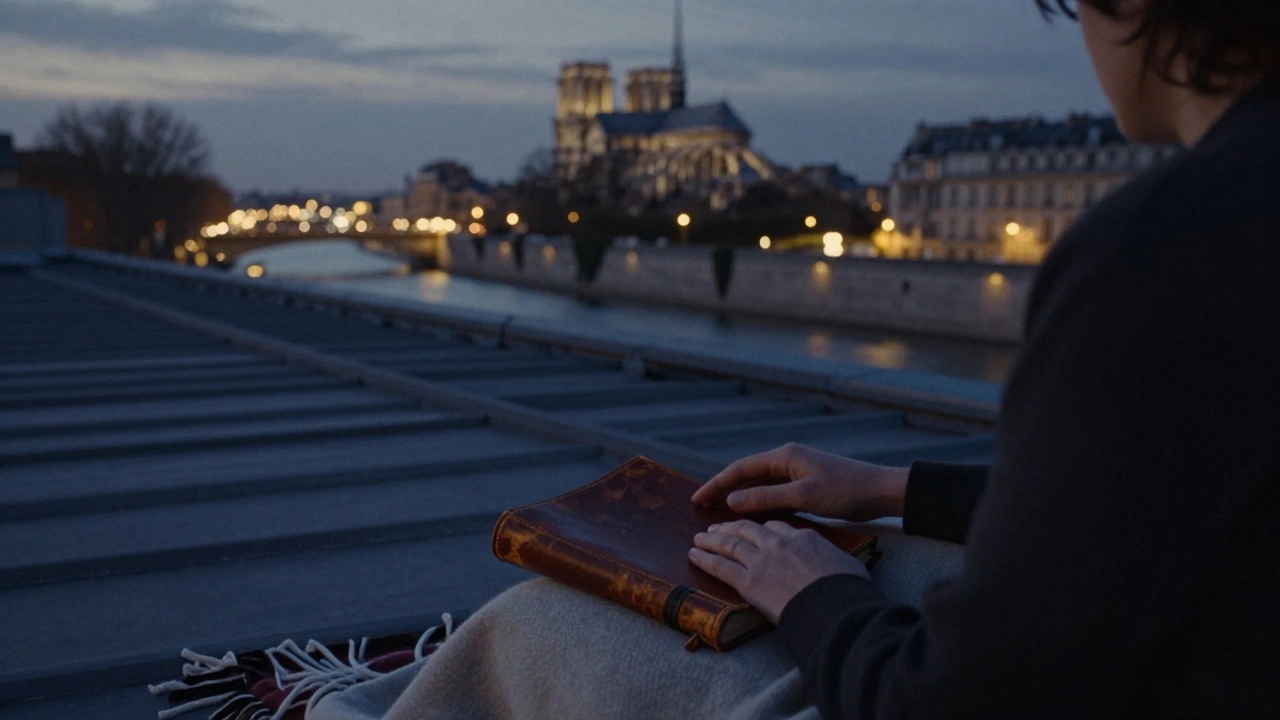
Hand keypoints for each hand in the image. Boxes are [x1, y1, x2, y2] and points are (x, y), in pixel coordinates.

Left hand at [689, 520, 869, 623]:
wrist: (835, 608)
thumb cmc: (847, 590)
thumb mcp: (846, 565)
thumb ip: (832, 559)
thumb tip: (838, 566)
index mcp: (803, 537)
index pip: (777, 526)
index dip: (762, 527)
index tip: (753, 528)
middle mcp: (779, 543)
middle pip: (748, 528)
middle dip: (730, 526)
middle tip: (717, 527)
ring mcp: (761, 560)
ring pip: (729, 543)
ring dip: (711, 539)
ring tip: (699, 538)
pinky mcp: (748, 581)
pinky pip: (720, 566)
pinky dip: (705, 559)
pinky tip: (694, 555)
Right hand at [691, 442, 908, 521]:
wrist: (880, 491)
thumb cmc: (845, 491)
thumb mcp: (803, 497)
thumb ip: (766, 498)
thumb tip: (732, 500)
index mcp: (784, 456)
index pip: (740, 468)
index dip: (716, 483)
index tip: (697, 499)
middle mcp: (787, 459)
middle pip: (746, 474)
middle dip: (723, 489)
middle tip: (701, 507)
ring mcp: (797, 471)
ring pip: (759, 483)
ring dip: (739, 496)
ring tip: (718, 513)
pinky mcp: (806, 484)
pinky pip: (773, 491)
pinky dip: (758, 501)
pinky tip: (750, 516)